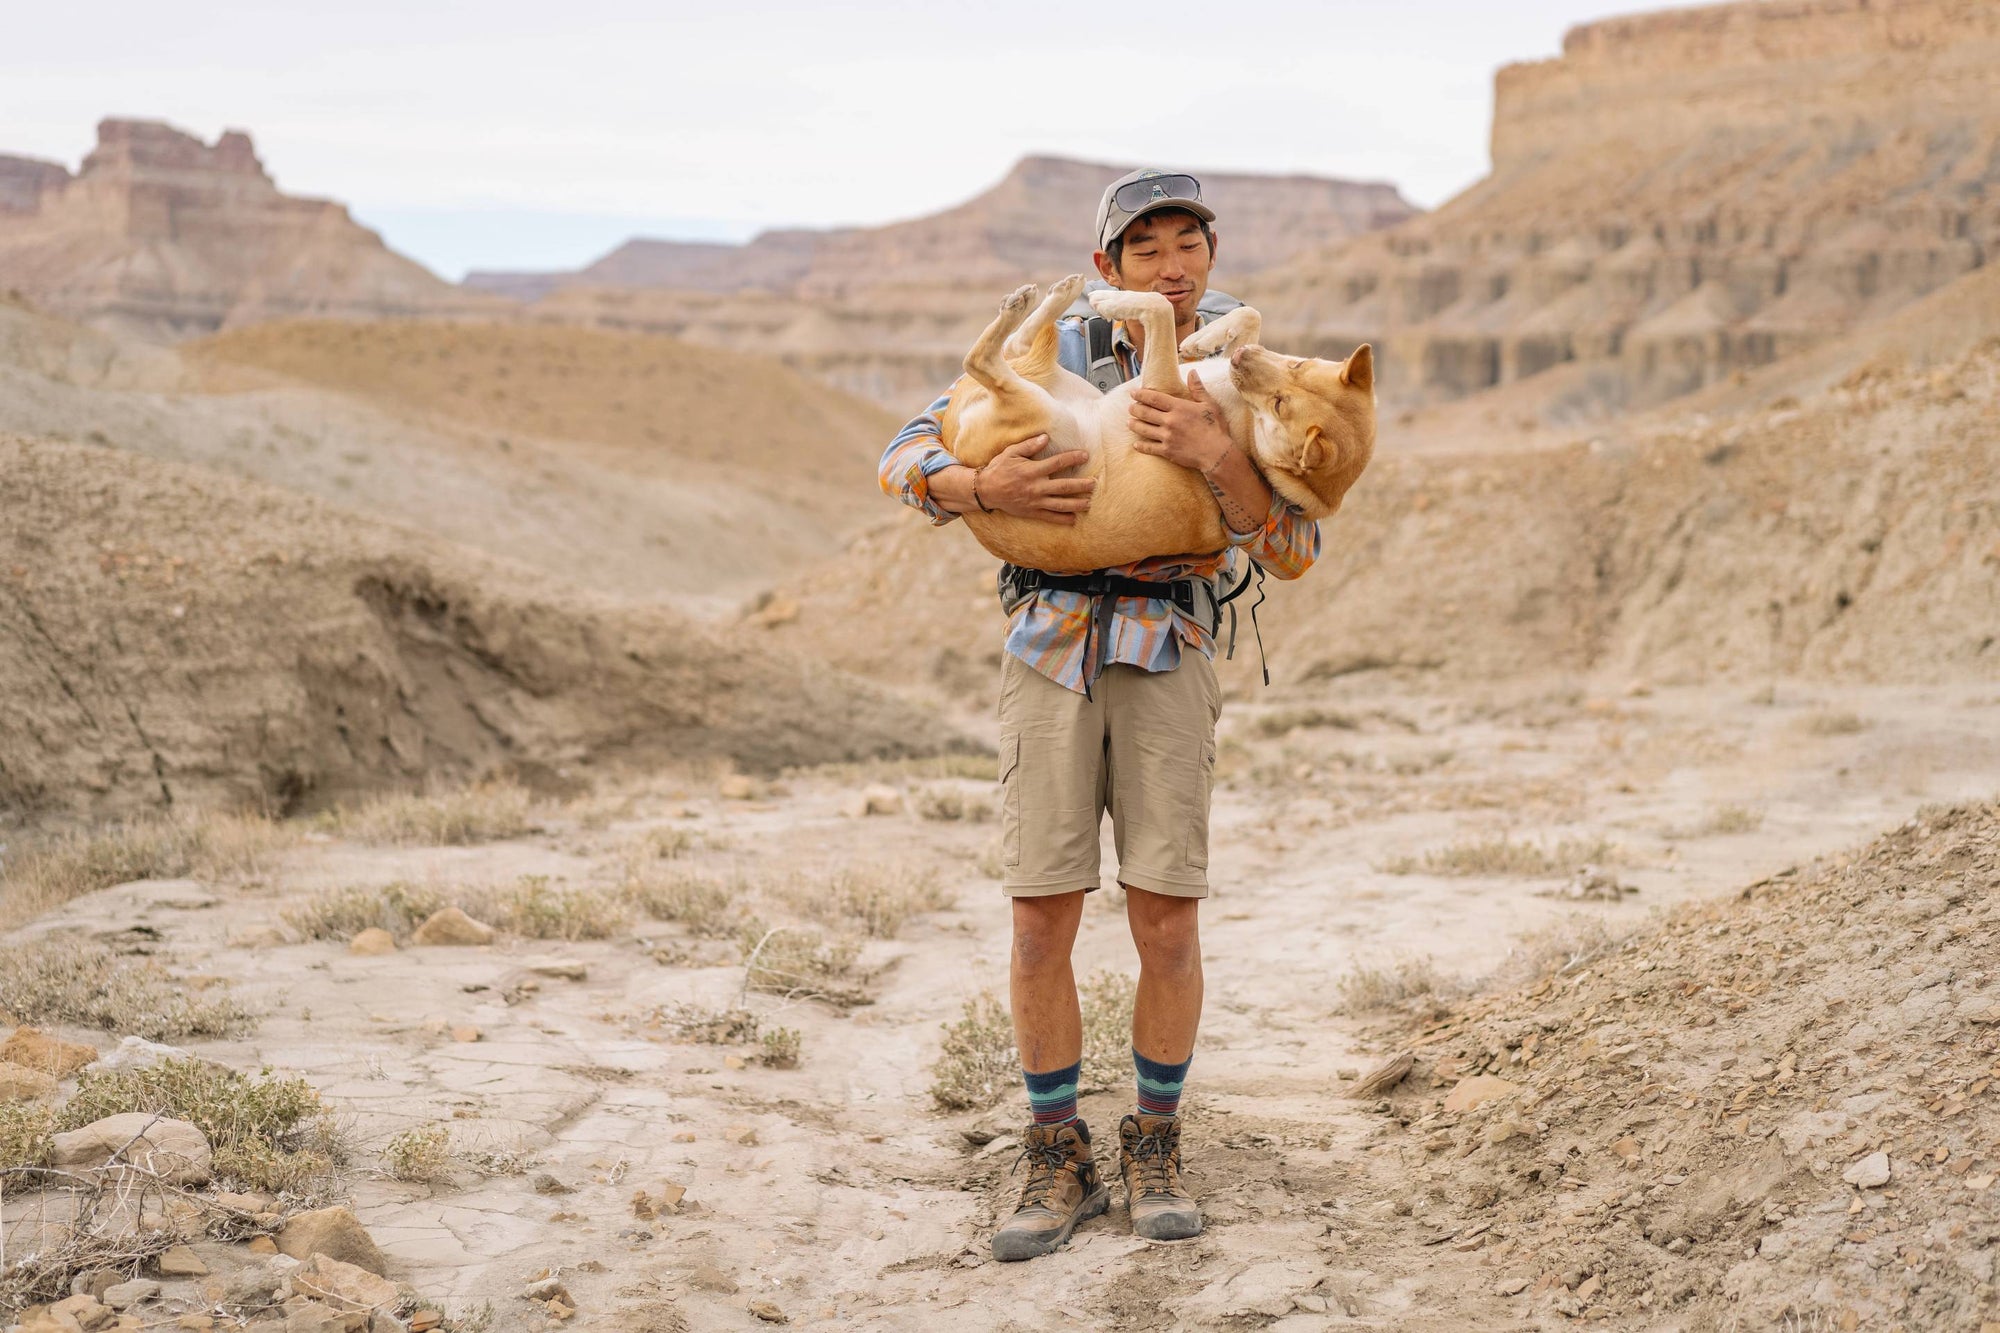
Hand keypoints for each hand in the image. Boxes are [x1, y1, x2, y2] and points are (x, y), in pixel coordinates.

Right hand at [976, 436, 1094, 524]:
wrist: (986, 490)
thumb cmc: (999, 469)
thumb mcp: (1011, 452)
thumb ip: (1029, 445)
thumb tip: (1046, 437)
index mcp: (1032, 470)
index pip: (1057, 463)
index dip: (1073, 458)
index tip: (1085, 455)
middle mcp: (1035, 487)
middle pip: (1064, 486)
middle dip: (1081, 485)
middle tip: (1094, 484)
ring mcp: (1034, 501)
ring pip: (1060, 504)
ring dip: (1076, 504)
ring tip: (1089, 503)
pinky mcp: (1032, 512)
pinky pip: (1050, 517)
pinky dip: (1062, 519)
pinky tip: (1074, 519)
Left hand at [1129, 372, 1232, 472]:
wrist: (1217, 453)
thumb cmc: (1216, 428)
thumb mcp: (1209, 404)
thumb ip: (1198, 388)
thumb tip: (1192, 372)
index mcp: (1179, 408)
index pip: (1154, 398)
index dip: (1141, 395)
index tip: (1133, 393)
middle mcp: (1169, 421)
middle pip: (1145, 413)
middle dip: (1135, 409)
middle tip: (1130, 407)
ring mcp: (1167, 437)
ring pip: (1144, 429)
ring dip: (1134, 425)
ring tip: (1129, 422)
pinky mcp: (1167, 451)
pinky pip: (1150, 448)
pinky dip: (1141, 446)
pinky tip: (1136, 445)